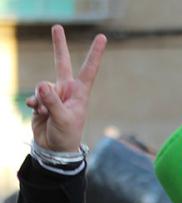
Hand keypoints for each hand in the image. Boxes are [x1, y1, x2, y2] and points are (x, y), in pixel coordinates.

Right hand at [26, 24, 106, 151]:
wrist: (54, 151)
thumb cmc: (66, 137)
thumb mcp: (62, 120)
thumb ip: (52, 101)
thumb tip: (41, 84)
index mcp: (79, 94)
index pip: (89, 70)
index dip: (95, 54)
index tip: (102, 37)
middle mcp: (67, 92)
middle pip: (62, 64)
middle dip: (59, 46)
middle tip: (57, 26)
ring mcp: (54, 96)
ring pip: (43, 86)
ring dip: (42, 99)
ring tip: (45, 113)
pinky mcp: (42, 102)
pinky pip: (34, 96)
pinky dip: (34, 103)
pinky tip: (36, 111)